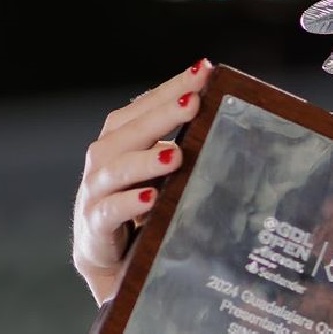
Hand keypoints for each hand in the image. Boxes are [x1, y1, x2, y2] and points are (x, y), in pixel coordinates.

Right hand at [71, 59, 212, 303]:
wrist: (113, 262)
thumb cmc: (148, 210)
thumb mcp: (169, 176)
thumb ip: (188, 149)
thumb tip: (238, 122)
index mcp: (122, 141)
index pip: (143, 107)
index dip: (171, 88)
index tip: (204, 71)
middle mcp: (104, 161)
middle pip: (128, 130)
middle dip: (162, 115)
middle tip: (194, 102)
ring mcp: (95, 193)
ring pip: (114, 169)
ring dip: (144, 159)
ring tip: (175, 154)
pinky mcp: (94, 227)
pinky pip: (108, 212)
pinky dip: (129, 204)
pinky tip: (151, 199)